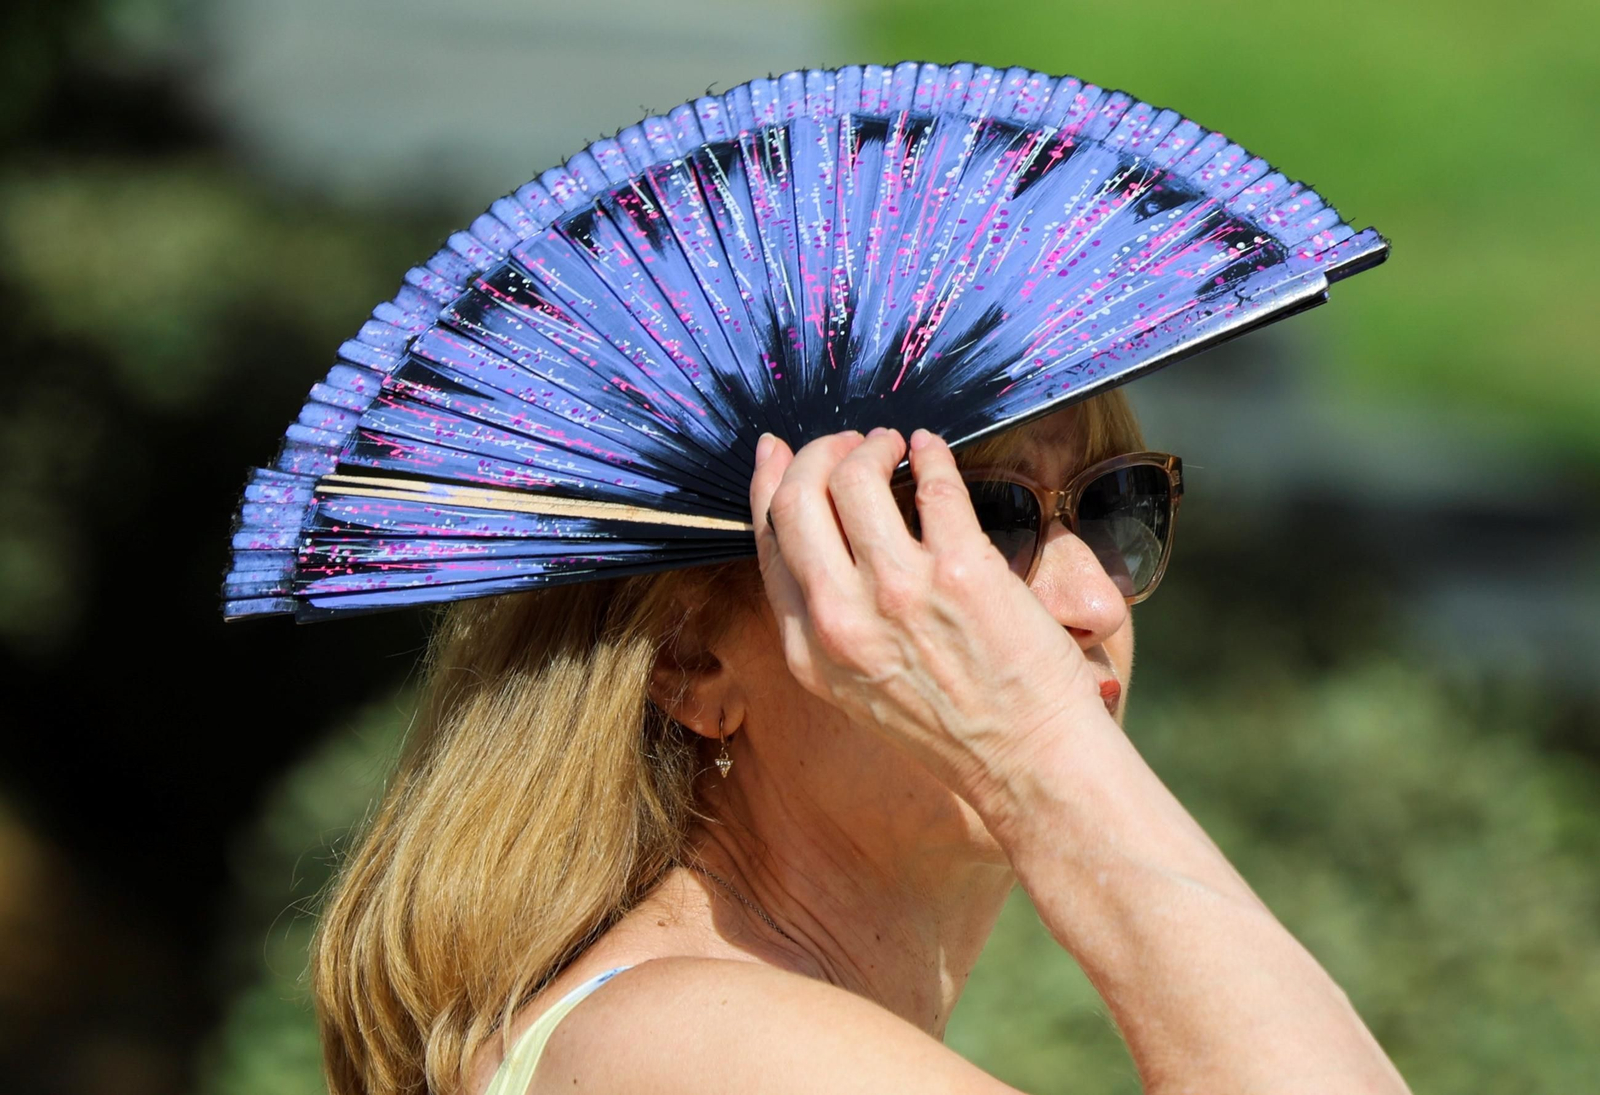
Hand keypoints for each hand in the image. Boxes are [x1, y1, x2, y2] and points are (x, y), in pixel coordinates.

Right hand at [748, 426, 1115, 810]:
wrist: (1027, 762)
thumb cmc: (953, 727)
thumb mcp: (856, 689)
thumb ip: (827, 625)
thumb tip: (823, 542)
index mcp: (808, 651)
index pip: (768, 542)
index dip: (767, 484)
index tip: (777, 454)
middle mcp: (840, 619)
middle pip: (796, 499)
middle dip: (817, 453)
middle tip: (848, 444)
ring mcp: (898, 592)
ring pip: (852, 477)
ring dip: (871, 445)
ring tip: (894, 445)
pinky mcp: (960, 572)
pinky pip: (933, 483)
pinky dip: (930, 453)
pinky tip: (933, 451)